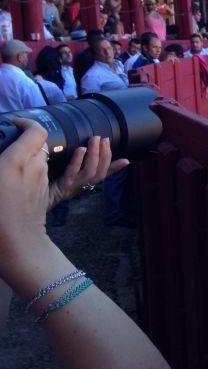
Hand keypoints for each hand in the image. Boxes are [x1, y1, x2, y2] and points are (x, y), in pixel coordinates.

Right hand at [0, 120, 50, 252]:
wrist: (15, 244)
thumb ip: (3, 162)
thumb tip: (5, 161)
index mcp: (17, 161)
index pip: (36, 131)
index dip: (27, 123)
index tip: (14, 124)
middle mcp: (36, 167)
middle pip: (37, 145)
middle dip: (24, 143)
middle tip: (6, 147)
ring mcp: (42, 180)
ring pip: (39, 161)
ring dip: (27, 159)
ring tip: (7, 167)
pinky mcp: (43, 193)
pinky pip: (38, 176)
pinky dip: (29, 173)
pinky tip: (12, 184)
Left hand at [48, 137, 128, 210]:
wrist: (35, 200)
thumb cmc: (53, 184)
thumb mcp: (72, 174)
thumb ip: (87, 164)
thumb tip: (100, 153)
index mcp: (86, 183)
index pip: (104, 172)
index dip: (113, 161)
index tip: (112, 145)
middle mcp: (82, 186)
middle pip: (99, 172)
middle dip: (104, 154)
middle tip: (103, 138)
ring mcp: (72, 186)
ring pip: (89, 172)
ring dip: (94, 155)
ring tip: (94, 140)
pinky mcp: (61, 186)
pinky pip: (72, 173)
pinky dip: (78, 161)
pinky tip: (81, 150)